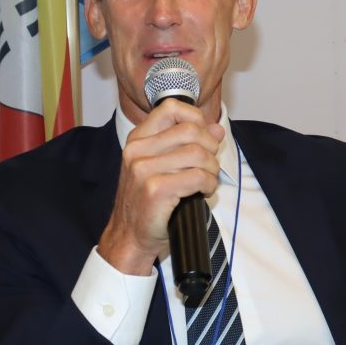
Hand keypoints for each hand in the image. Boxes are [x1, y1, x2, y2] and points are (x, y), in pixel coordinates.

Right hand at [98, 99, 224, 274]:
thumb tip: (216, 128)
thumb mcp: (163, 166)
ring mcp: (144, 170)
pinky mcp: (156, 190)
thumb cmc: (147, 202)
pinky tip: (204, 192)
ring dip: (211, 169)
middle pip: (190, 130)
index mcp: (137, 140)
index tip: (203, 137)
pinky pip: (198, 177)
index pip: (171, 108)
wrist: (129, 235)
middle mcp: (137, 151)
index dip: (196, 118)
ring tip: (206, 180)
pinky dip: (209, 184)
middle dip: (210, 147)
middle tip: (209, 165)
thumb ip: (187, 143)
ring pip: (198, 154)